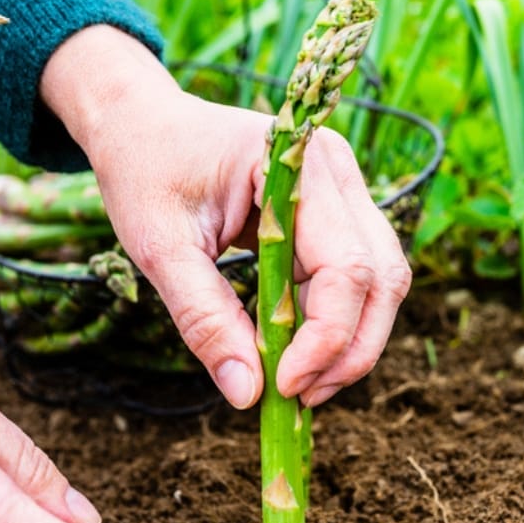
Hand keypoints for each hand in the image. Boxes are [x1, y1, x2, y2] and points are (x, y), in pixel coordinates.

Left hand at [41, 26, 410, 409]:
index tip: (284, 387)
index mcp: (298, 164)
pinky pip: (355, 279)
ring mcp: (343, 192)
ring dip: (349, 342)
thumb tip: (248, 394)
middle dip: (349, 349)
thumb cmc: (145, 170)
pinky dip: (333, 324)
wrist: (142, 124)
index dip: (326, 337)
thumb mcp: (159, 247)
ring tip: (298, 384)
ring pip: (380, 283)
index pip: (345, 266)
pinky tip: (295, 355)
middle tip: (299, 398)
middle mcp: (337, 172)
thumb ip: (204, 319)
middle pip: (381, 277)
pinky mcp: (335, 216)